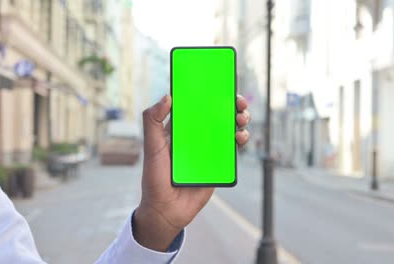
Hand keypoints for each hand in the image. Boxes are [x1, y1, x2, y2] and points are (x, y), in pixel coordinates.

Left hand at [134, 94, 250, 250]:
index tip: (219, 85)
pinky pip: (232, 149)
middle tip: (238, 103)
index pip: (196, 105)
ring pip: (227, 129)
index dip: (209, 94)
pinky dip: (240, 140)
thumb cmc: (154, 178)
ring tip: (242, 119)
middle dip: (230, 105)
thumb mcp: (151, 147)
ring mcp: (207, 150)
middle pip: (216, 115)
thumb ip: (152, 121)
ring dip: (238, 120)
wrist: (166, 210)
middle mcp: (195, 136)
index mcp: (179, 129)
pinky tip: (241, 137)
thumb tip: (167, 96)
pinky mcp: (218, 164)